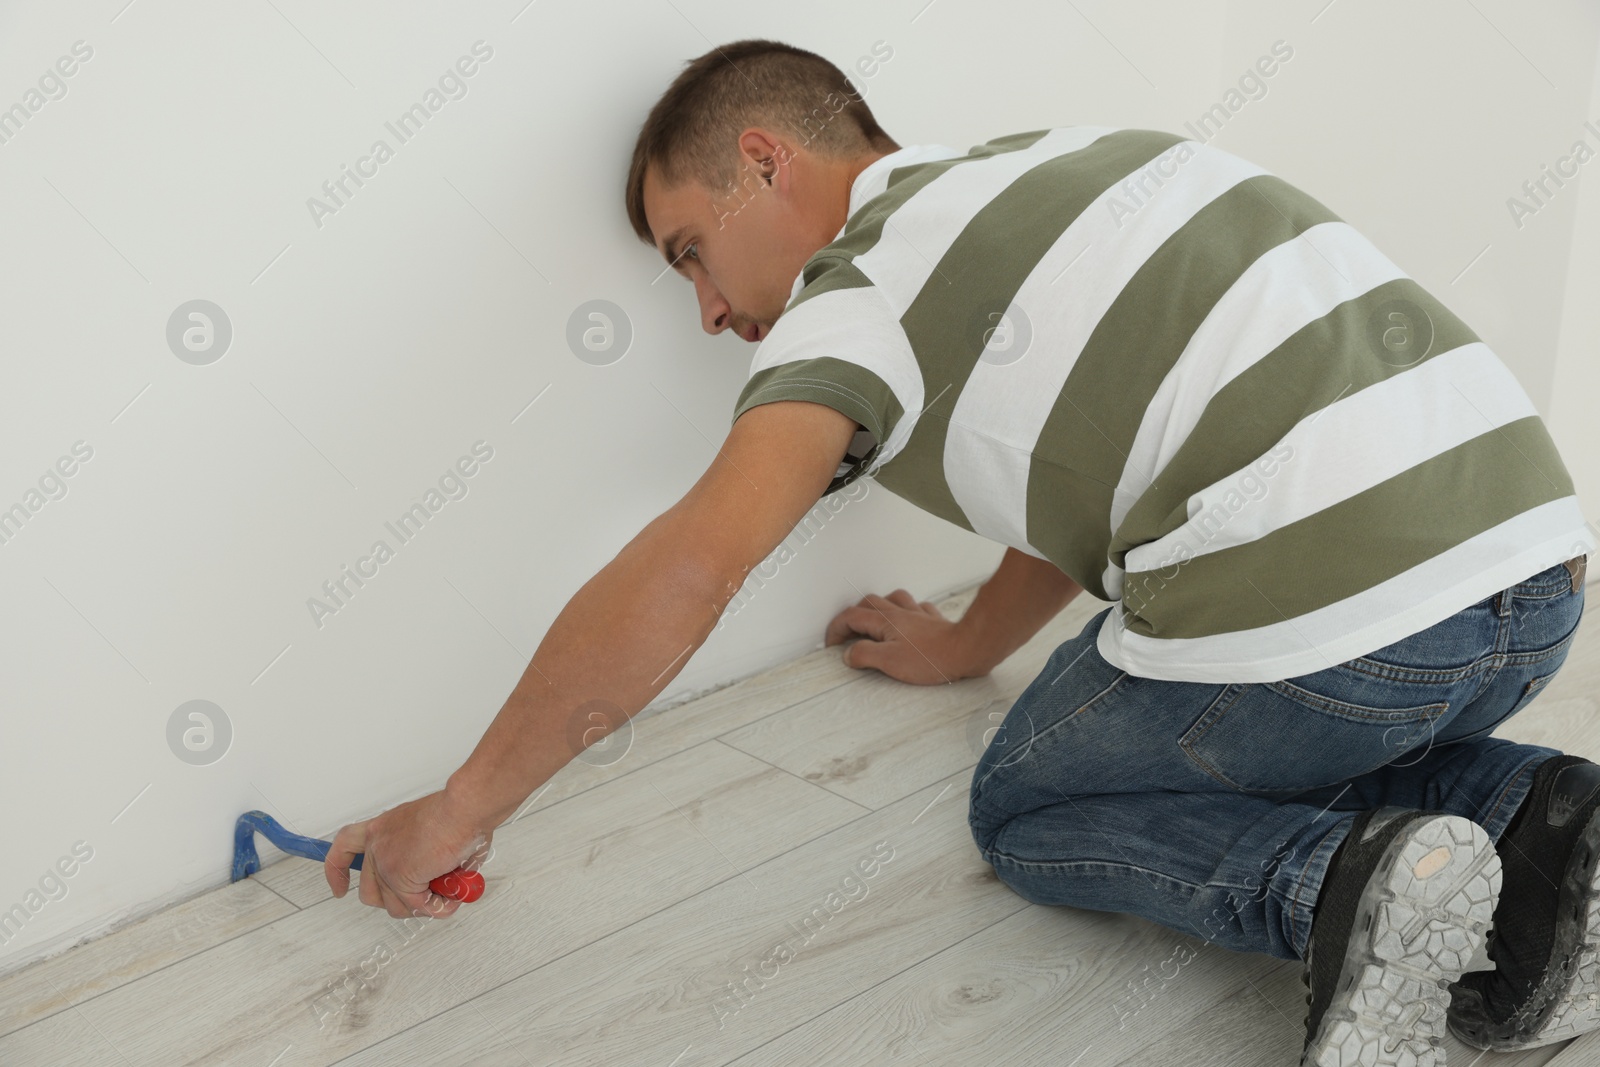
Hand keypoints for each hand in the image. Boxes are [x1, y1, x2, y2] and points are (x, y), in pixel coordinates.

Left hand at [325, 789, 492, 919]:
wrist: (464, 808)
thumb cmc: (458, 813)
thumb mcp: (428, 833)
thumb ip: (421, 859)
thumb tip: (437, 884)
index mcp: (383, 828)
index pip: (345, 848)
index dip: (338, 872)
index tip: (340, 889)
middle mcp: (377, 844)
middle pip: (370, 892)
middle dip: (398, 901)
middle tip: (425, 896)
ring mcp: (386, 863)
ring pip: (395, 906)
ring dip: (423, 906)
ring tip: (446, 892)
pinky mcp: (400, 878)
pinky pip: (417, 907)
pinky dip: (438, 907)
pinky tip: (451, 896)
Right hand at [824, 588, 978, 684]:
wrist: (966, 650)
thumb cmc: (932, 658)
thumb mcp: (889, 662)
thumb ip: (864, 655)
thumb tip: (849, 654)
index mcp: (885, 621)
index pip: (851, 617)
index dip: (836, 629)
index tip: (831, 644)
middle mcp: (900, 613)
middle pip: (869, 603)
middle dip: (853, 616)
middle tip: (848, 633)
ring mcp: (918, 615)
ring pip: (894, 599)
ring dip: (880, 607)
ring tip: (875, 621)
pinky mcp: (934, 621)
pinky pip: (918, 608)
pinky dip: (908, 611)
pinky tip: (909, 620)